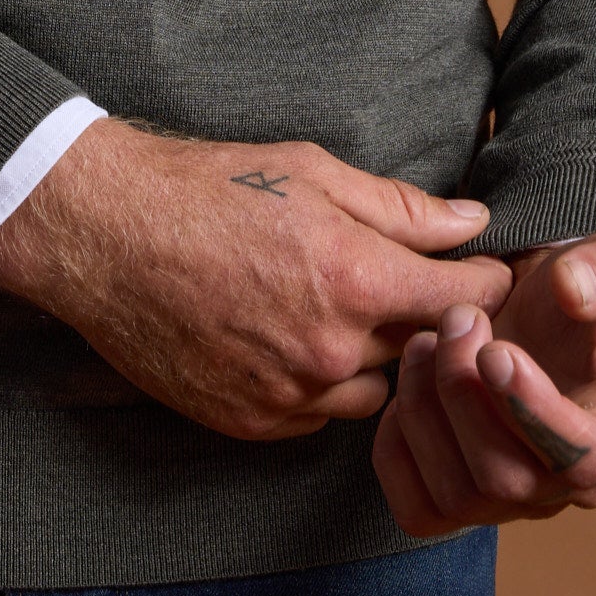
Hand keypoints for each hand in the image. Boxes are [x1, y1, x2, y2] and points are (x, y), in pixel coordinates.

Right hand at [0, 118, 513, 440]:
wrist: (108, 234)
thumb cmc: (210, 188)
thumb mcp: (313, 171)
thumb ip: (401, 207)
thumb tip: (473, 222)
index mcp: (356, 279)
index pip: (465, 297)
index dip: (485, 279)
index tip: (487, 269)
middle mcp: (332, 352)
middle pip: (423, 349)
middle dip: (427, 317)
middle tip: (411, 285)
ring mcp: (290, 396)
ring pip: (374, 393)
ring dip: (375, 360)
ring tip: (342, 312)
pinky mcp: (251, 424)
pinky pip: (318, 417)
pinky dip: (320, 385)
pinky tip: (293, 338)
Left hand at [372, 225, 595, 535]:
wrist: (554, 297)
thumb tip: (573, 292)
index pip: (584, 459)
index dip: (533, 412)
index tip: (495, 350)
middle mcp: (577, 481)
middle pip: (508, 480)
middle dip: (465, 394)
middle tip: (456, 317)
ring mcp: (520, 497)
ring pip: (459, 497)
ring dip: (426, 410)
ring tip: (425, 337)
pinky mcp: (465, 495)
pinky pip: (419, 507)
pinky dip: (396, 447)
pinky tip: (411, 383)